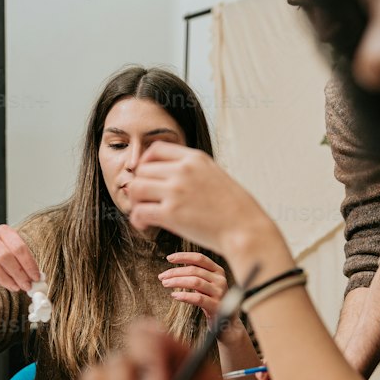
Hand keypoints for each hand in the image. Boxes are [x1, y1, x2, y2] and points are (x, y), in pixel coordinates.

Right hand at [0, 225, 40, 292]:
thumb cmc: (0, 259)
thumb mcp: (14, 257)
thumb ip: (25, 265)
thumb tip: (38, 278)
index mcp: (4, 232)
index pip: (19, 247)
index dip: (29, 264)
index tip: (36, 278)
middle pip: (5, 256)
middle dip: (18, 274)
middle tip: (26, 286)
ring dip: (5, 279)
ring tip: (15, 287)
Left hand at [129, 144, 269, 260]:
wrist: (245, 229)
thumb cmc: (234, 208)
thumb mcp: (215, 175)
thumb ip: (193, 171)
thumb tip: (171, 176)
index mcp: (195, 158)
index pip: (156, 149)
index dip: (146, 163)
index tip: (148, 178)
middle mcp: (183, 170)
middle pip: (142, 170)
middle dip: (140, 186)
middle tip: (145, 201)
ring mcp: (176, 191)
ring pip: (135, 188)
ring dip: (135, 202)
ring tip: (143, 212)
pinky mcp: (171, 214)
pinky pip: (139, 212)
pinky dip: (137, 219)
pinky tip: (144, 225)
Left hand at [158, 251, 227, 318]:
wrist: (226, 322)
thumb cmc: (212, 301)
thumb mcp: (206, 284)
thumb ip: (196, 275)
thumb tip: (173, 269)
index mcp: (218, 271)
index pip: (199, 258)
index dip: (183, 256)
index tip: (169, 258)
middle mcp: (220, 279)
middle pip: (194, 270)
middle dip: (175, 272)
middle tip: (162, 276)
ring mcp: (219, 292)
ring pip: (195, 282)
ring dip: (177, 282)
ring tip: (165, 284)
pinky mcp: (216, 306)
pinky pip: (198, 298)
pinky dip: (184, 296)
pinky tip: (174, 296)